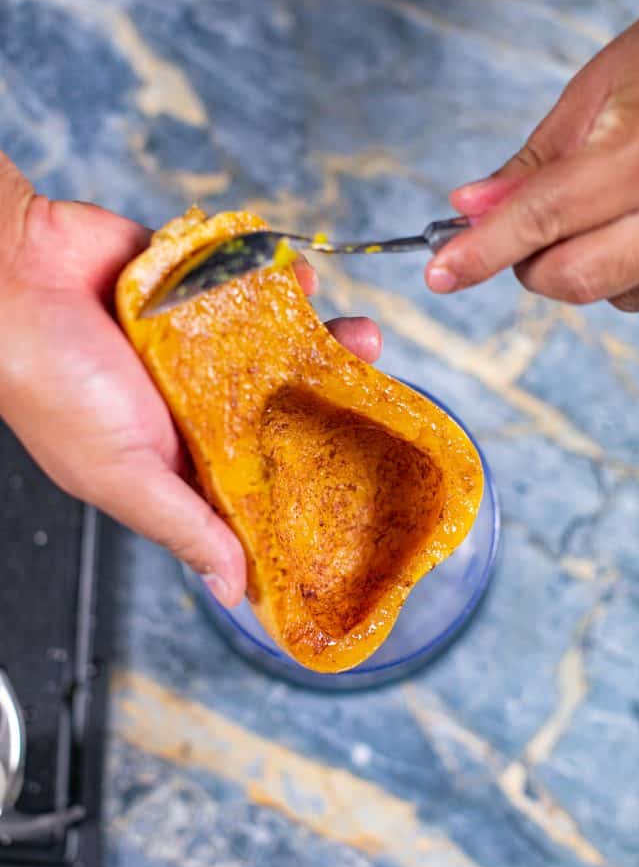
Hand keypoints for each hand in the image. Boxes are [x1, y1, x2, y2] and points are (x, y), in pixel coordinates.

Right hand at [0, 154, 380, 607]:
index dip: (311, 477)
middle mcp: (192, 403)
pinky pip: (247, 288)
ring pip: (275, 345)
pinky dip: (277, 282)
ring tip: (357, 332)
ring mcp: (193, 345)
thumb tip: (233, 591)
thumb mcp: (124, 475)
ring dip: (319, 336)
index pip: (258, 479)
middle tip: (374, 385)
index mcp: (178, 456)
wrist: (8, 275)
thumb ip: (185, 527)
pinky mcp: (189, 291)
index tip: (364, 471)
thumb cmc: (50, 384)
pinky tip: (301, 280)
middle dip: (330, 396)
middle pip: (280, 406)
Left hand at [426, 0, 638, 311]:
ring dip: (578, 265)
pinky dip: (622, 271)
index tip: (440, 273)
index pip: (540, 220)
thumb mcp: (602, 87)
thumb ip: (535, 161)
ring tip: (597, 204)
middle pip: (573, 277)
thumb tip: (472, 209)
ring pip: (612, 294)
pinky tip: (632, 222)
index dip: (480, 251)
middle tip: (519, 226)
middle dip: (527, 262)